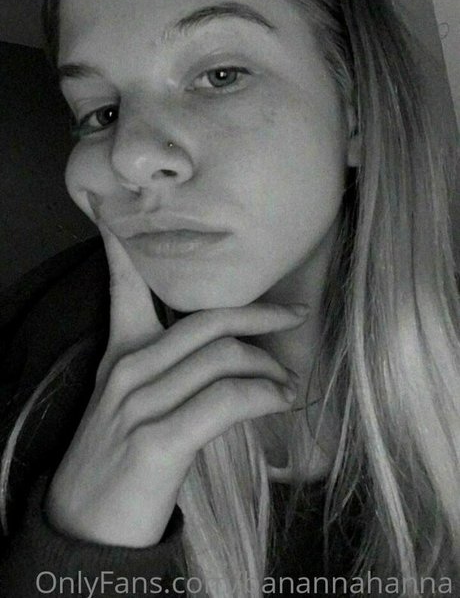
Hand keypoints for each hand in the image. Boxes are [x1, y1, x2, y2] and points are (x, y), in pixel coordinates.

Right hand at [44, 225, 306, 546]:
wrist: (83, 526)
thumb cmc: (117, 463)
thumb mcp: (129, 406)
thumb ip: (168, 373)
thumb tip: (228, 357)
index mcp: (121, 356)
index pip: (125, 288)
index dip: (128, 248)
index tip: (123, 211)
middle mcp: (128, 370)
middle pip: (206, 320)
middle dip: (260, 312)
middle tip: (295, 314)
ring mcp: (140, 404)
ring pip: (223, 357)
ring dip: (269, 368)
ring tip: (287, 383)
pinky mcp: (158, 439)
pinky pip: (226, 399)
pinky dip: (263, 396)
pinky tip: (279, 402)